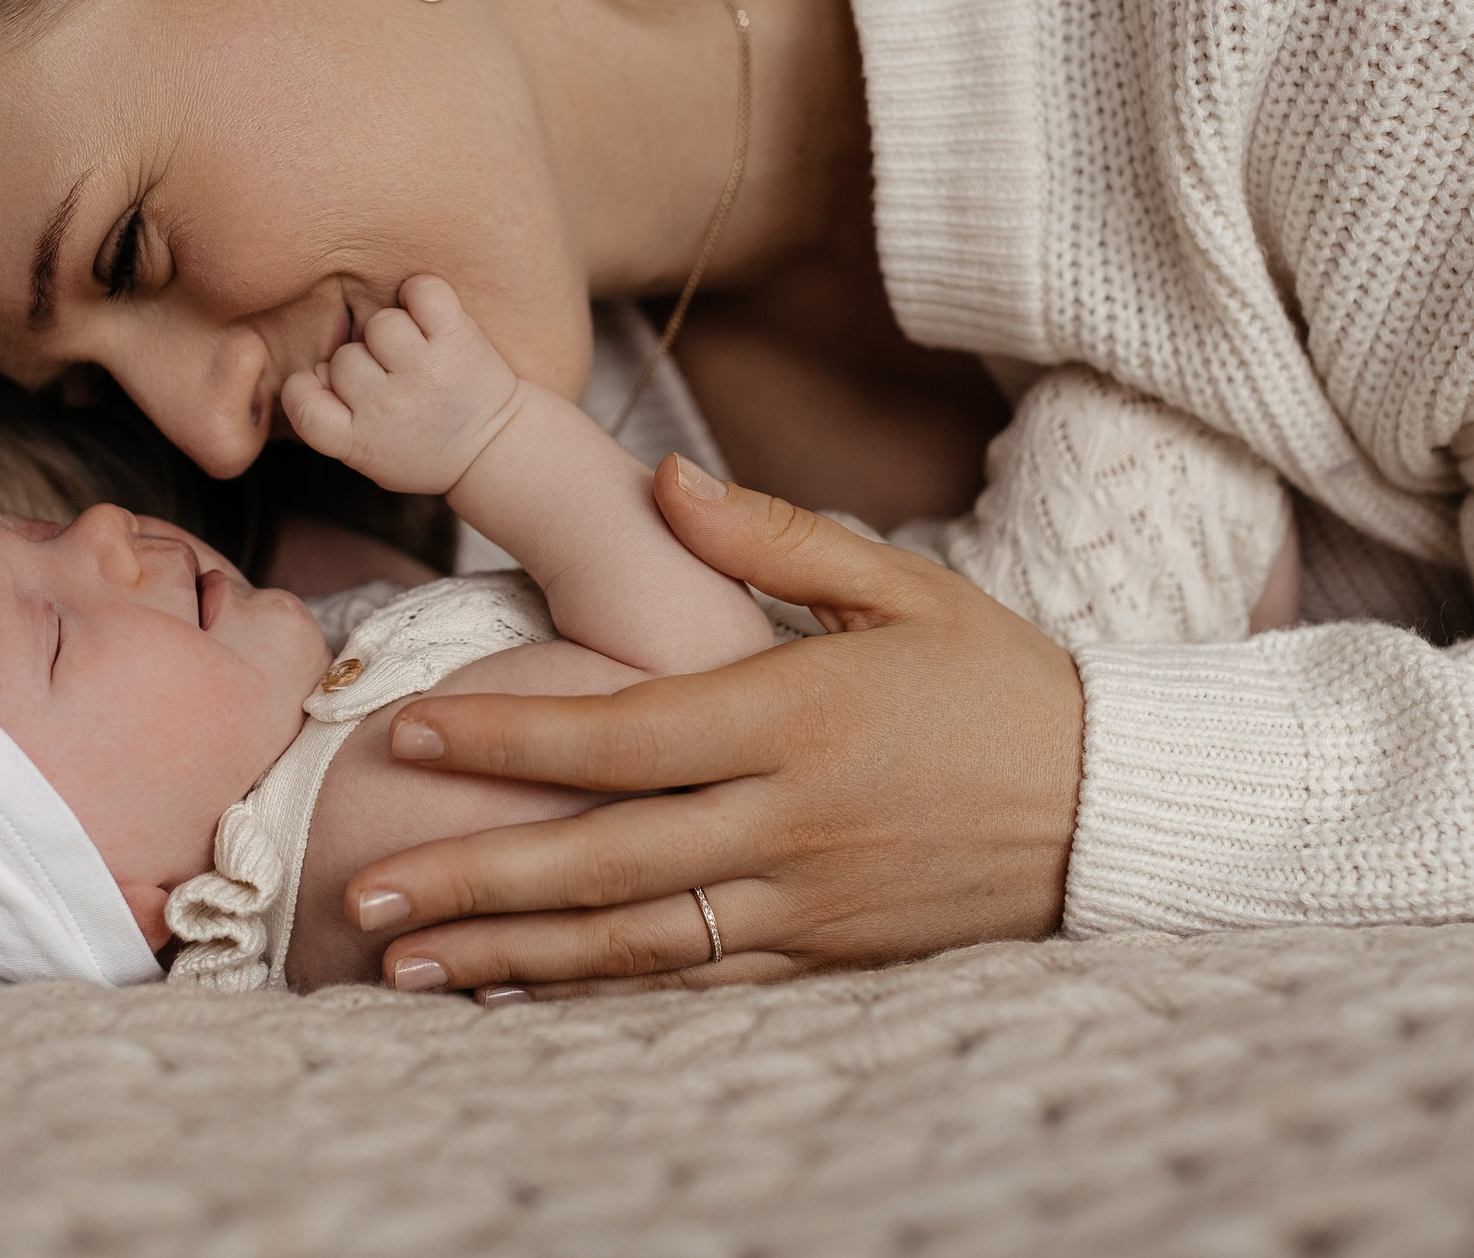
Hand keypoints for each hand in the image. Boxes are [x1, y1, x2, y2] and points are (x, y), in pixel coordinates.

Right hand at [281, 276, 523, 493]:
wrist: (495, 449)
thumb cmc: (423, 448)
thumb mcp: (367, 456)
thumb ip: (330, 420)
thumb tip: (315, 371)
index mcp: (359, 442)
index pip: (302, 404)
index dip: (306, 388)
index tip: (333, 392)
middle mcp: (390, 408)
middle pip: (343, 357)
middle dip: (364, 363)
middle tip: (395, 383)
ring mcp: (425, 372)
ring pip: (379, 324)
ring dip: (394, 332)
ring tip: (417, 355)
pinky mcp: (457, 340)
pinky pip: (422, 292)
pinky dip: (422, 295)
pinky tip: (430, 319)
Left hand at [341, 460, 1086, 997]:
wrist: (1111, 803)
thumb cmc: (994, 680)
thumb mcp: (898, 584)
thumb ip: (769, 536)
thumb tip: (663, 480)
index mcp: (790, 716)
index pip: (617, 735)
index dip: (504, 739)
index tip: (404, 735)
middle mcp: (784, 820)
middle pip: (599, 858)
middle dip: (472, 877)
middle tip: (362, 897)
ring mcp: (801, 900)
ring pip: (632, 939)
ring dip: (510, 953)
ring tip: (405, 965)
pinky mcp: (824, 954)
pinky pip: (694, 985)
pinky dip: (599, 994)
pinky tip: (521, 992)